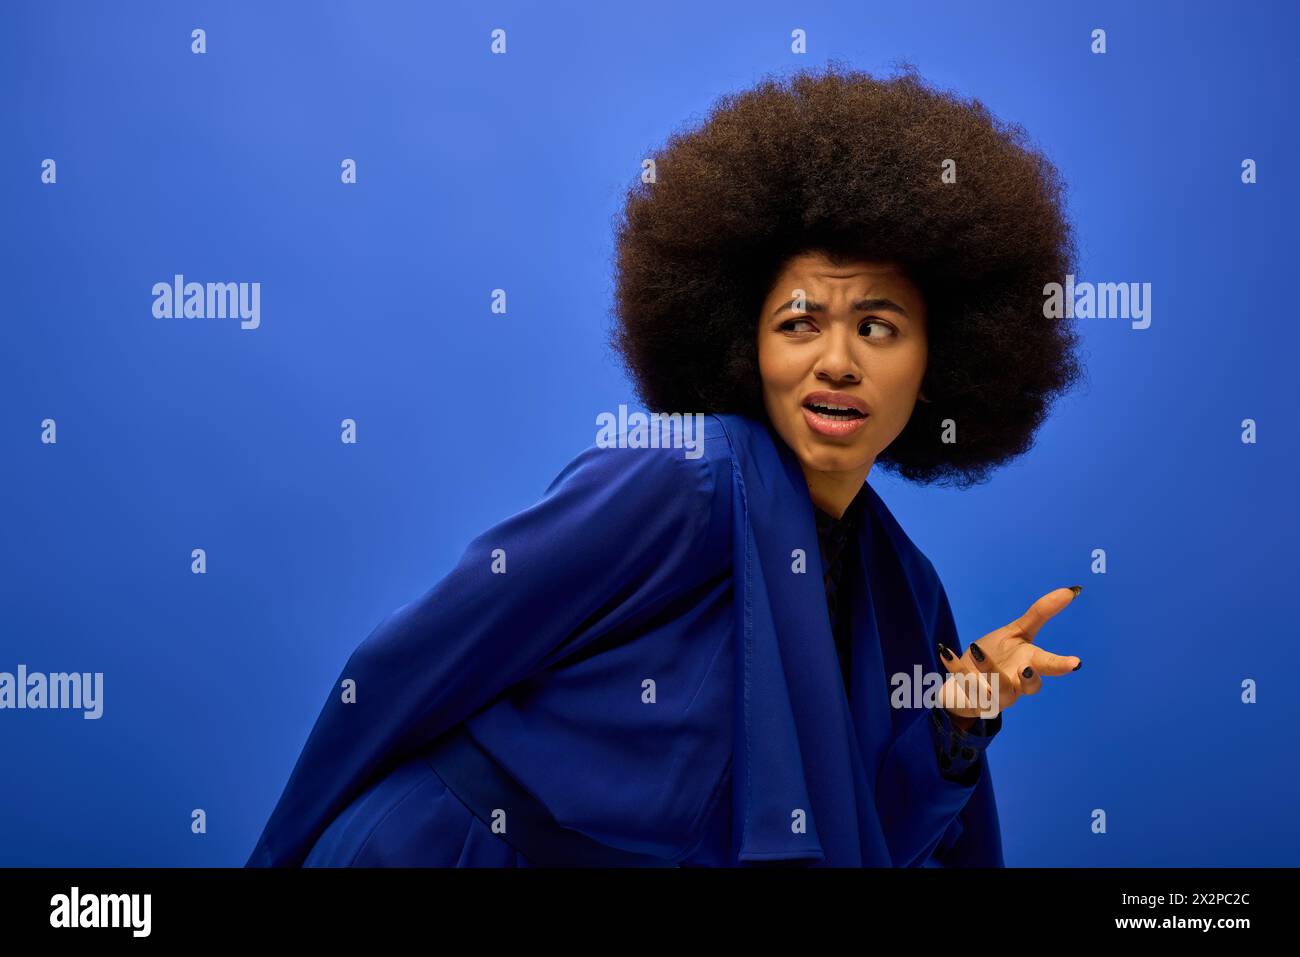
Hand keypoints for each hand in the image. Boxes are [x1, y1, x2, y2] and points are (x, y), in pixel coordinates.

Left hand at [937, 585, 1081, 719]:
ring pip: (995, 689)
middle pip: (1029, 688)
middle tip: (1026, 670)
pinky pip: (962, 683)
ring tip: (977, 650)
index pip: (1048, 667)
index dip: (1061, 665)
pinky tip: (945, 651)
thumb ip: (1040, 613)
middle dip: (1029, 680)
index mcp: (1029, 666)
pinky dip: (954, 667)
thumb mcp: (1017, 632)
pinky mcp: (971, 698)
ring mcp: (994, 695)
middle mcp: (1016, 685)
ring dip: (987, 670)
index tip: (1075, 662)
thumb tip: (1070, 590)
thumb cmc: (997, 655)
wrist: (966, 680)